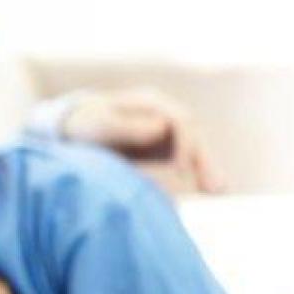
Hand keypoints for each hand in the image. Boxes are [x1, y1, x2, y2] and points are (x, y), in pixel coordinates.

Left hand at [61, 87, 225, 194]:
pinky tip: (213, 189)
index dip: (185, 145)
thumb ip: (127, 126)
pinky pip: (188, 158)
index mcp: (150, 103)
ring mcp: (166, 129)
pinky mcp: (164, 147)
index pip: (180, 121)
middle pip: (194, 134)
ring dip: (208, 167)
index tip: (182, 171)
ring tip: (220, 190)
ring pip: (195, 147)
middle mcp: (163, 113)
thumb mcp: (99, 125)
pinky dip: (200, 171)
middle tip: (216, 189)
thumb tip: (162, 128)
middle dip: (204, 159)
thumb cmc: (83, 125)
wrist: (73, 130)